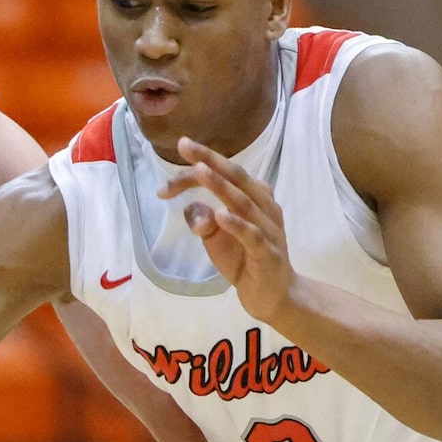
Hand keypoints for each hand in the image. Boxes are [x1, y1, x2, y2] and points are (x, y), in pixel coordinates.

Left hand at [158, 140, 298, 322]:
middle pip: (237, 177)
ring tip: (200, 171)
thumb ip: (201, 218)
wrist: (274, 295)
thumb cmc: (244, 259)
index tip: (168, 176)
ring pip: (243, 202)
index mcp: (254, 197)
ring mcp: (268, 229)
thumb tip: (188, 205)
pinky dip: (236, 225)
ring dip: (221, 186)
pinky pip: (252, 236)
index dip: (197, 168)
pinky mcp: (267, 254)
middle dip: (210, 160)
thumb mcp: (215, 237)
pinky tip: (219, 215)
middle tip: (185, 145)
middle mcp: (264, 206)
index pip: (225, 174)